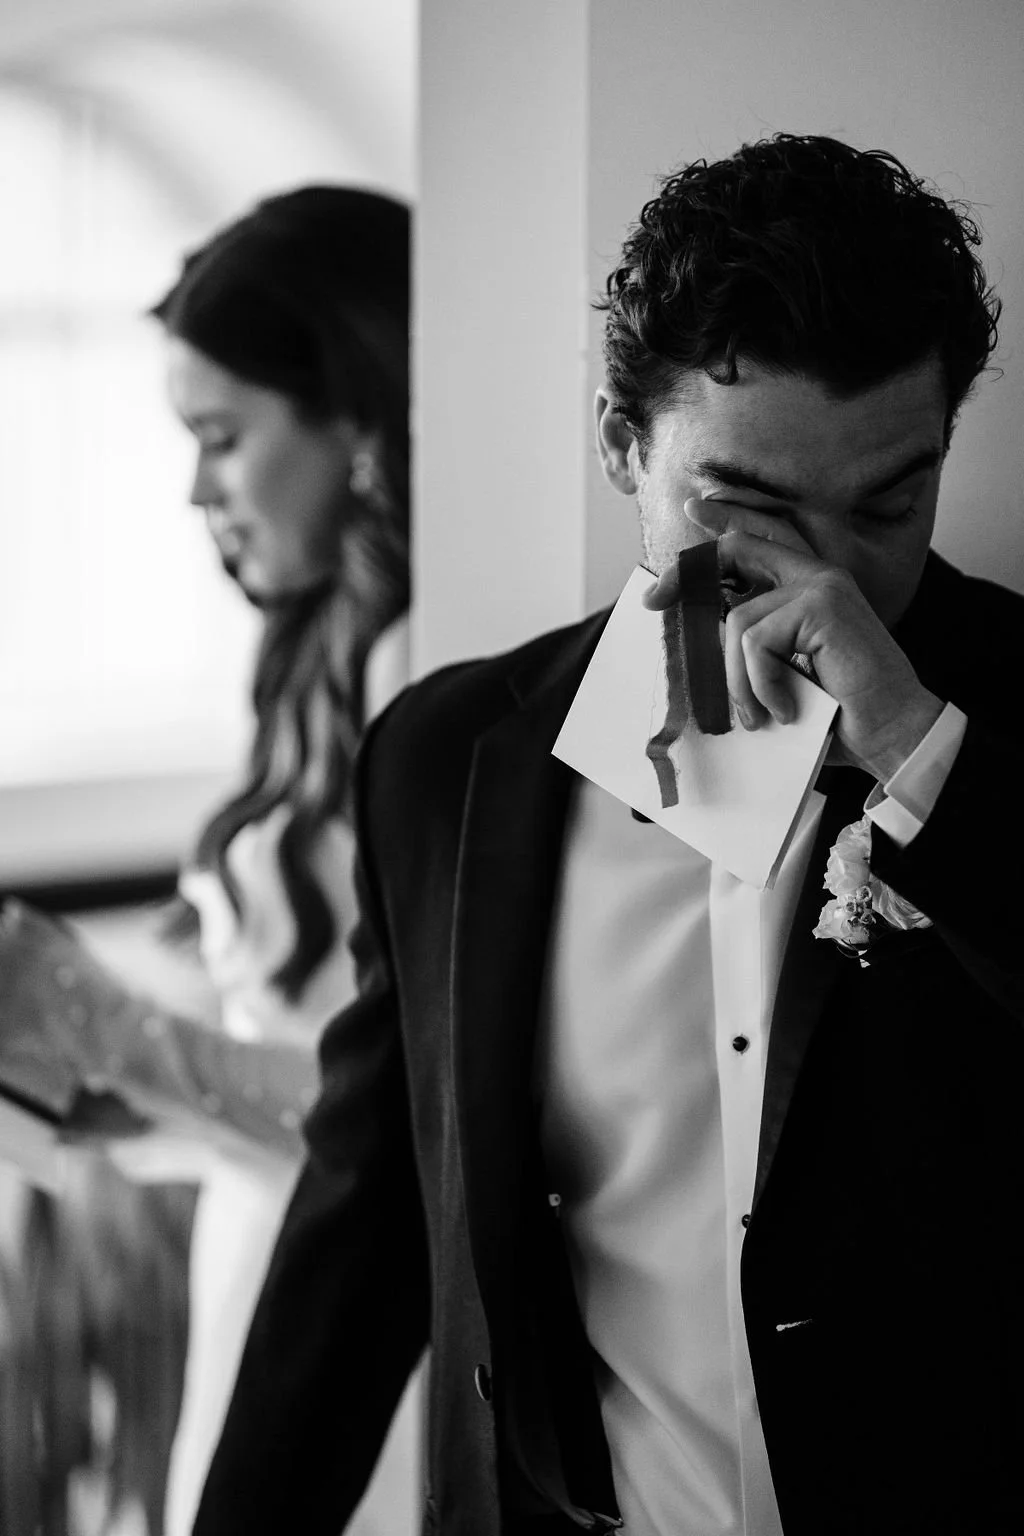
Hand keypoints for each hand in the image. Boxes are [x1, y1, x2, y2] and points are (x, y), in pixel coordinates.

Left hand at [643, 496, 943, 780]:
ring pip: (737, 623)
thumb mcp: (785, 675)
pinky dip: (760, 685)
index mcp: (810, 589)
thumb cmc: (841, 714)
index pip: (763, 537)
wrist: (893, 734)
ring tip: (759, 717)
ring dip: (737, 682)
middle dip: (687, 574)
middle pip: (737, 550)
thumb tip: (699, 643)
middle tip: (652, 601)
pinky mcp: (822, 607)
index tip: (694, 510)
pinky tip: (785, 710)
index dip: (726, 520)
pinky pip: (755, 642)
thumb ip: (754, 651)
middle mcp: (817, 577)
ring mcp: (820, 587)